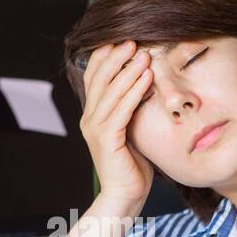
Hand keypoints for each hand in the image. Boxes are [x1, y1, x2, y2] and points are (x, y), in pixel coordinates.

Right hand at [78, 40, 155, 211]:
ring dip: (128, 70)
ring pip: (110, 92)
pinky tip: (147, 77)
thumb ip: (131, 108)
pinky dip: (134, 91)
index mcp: (93, 114)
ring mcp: (96, 129)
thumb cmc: (132, 165)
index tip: (122, 39)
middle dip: (117, 58)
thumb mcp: (131, 130)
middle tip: (133, 40)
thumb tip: (145, 82)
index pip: (94, 77)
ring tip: (143, 53)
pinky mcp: (107, 140)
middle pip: (99, 79)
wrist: (125, 197)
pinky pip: (121, 110)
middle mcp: (90, 119)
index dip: (106, 56)